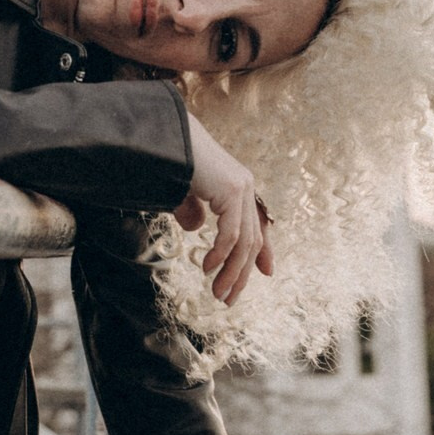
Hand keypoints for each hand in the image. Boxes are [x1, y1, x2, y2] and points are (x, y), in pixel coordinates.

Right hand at [173, 115, 273, 305]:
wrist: (167, 137)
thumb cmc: (173, 160)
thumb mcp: (186, 192)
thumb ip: (194, 210)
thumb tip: (195, 228)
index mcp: (239, 186)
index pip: (257, 225)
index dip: (263, 250)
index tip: (266, 272)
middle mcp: (245, 187)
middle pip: (252, 240)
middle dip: (241, 272)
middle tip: (229, 297)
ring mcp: (241, 188)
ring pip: (243, 243)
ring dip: (230, 272)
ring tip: (219, 293)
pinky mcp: (231, 191)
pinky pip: (230, 234)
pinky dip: (220, 255)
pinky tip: (208, 268)